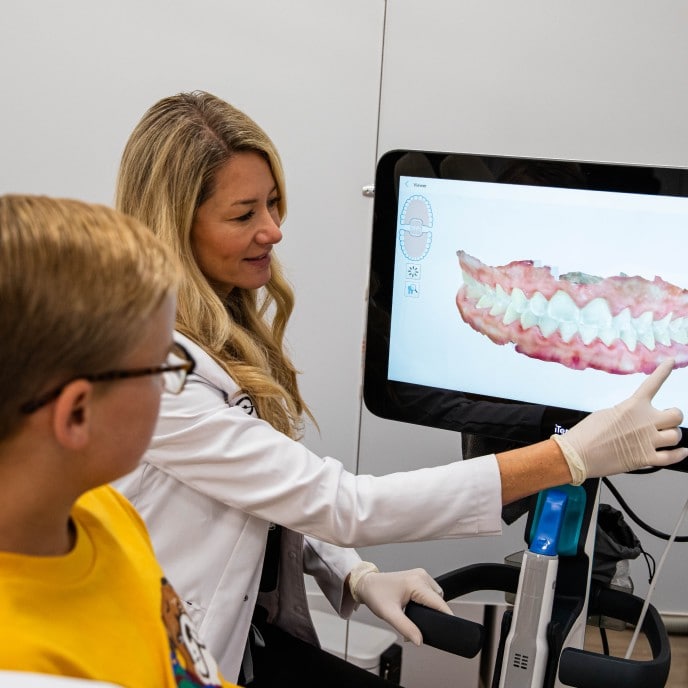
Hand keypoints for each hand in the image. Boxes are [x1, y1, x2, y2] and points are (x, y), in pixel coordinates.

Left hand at [349, 565, 452, 644]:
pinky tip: (415, 605)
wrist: (367, 585)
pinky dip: (426, 601)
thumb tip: (419, 640)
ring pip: (436, 596)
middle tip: (418, 622)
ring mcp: (420, 575)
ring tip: (414, 612)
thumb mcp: (389, 615)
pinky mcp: (418, 577)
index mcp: (416, 583)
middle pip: (439, 600)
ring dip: (430, 607)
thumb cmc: (375, 594)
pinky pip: (430, 592)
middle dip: (433, 613)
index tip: (447, 628)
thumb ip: (406, 628)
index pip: (439, 603)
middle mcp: (421, 576)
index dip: (445, 617)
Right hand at [552, 358, 687, 483]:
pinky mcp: (645, 459)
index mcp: (632, 406)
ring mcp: (647, 441)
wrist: (578, 454)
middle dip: (673, 416)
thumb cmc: (587, 434)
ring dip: (672, 436)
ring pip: (676, 436)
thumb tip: (635, 418)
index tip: (671, 362)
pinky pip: (672, 457)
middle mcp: (644, 422)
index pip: (653, 383)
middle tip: (666, 420)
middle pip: (676, 415)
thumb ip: (626, 412)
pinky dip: (679, 454)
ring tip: (664, 437)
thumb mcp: (606, 413)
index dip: (664, 371)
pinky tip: (681, 452)